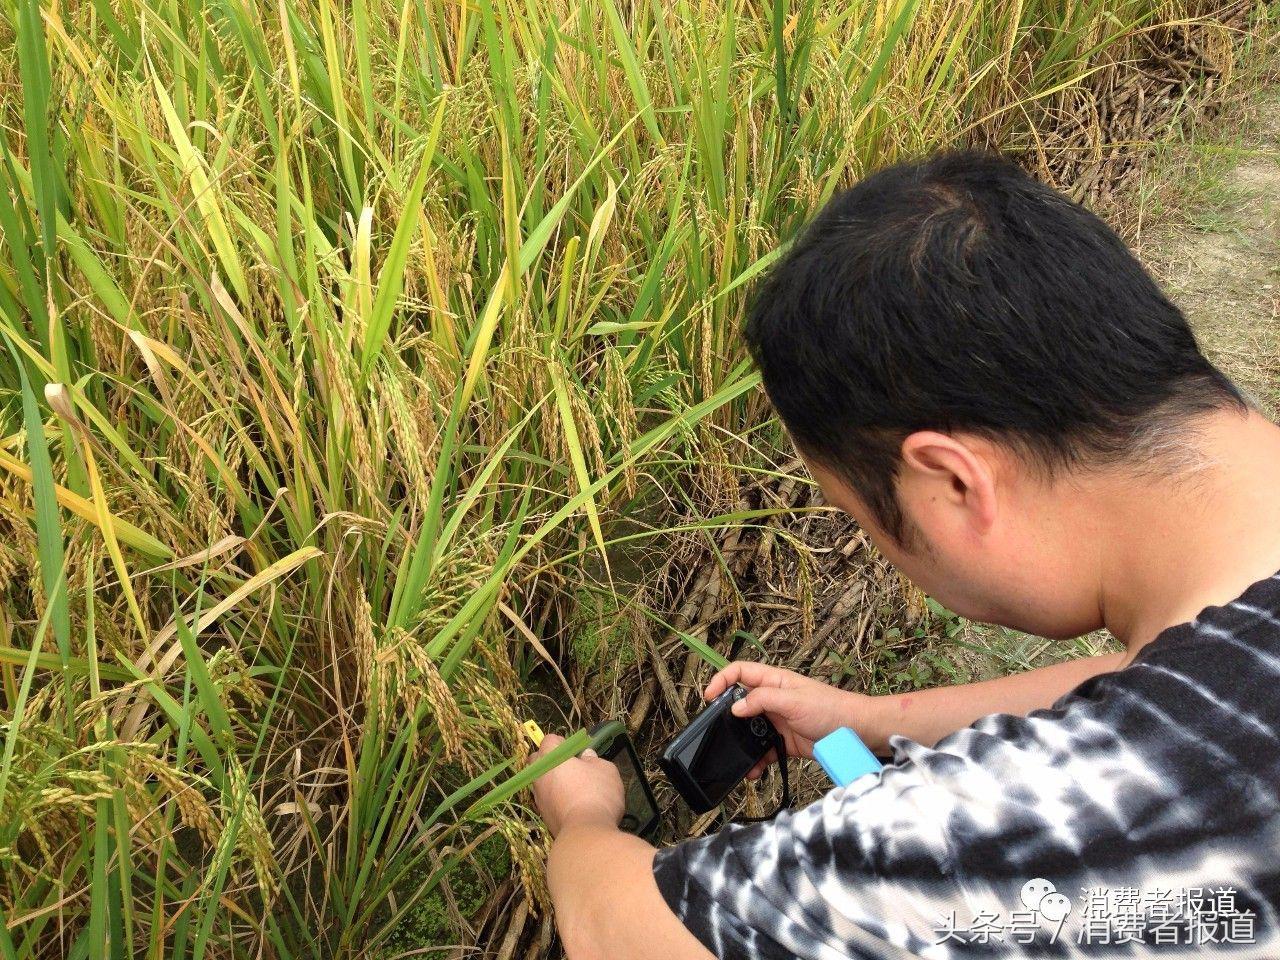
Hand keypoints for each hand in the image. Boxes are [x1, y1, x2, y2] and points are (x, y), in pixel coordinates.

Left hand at [530, 734, 625, 837]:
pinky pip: (548, 801)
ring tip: (576, 790)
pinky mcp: (544, 817)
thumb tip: (586, 758)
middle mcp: (539, 775)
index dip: (564, 743)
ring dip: (554, 782)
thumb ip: (594, 760)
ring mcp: (539, 798)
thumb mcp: (606, 769)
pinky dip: (557, 800)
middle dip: (552, 761)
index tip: (578, 752)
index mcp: (551, 757)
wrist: (586, 834)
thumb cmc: (596, 794)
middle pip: (538, 761)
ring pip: (542, 783)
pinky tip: (574, 806)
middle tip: (573, 768)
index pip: (549, 740)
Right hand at [704, 662, 878, 777]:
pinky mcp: (784, 742)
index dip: (722, 680)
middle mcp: (773, 699)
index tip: (710, 697)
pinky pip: (763, 750)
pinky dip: (756, 761)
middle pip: (741, 703)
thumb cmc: (831, 709)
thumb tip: (736, 707)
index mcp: (774, 681)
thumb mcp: (794, 701)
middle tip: (719, 732)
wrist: (855, 734)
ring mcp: (778, 721)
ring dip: (742, 744)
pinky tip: (754, 770)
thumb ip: (763, 700)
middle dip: (728, 718)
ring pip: (750, 731)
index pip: (741, 672)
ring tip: (736, 757)